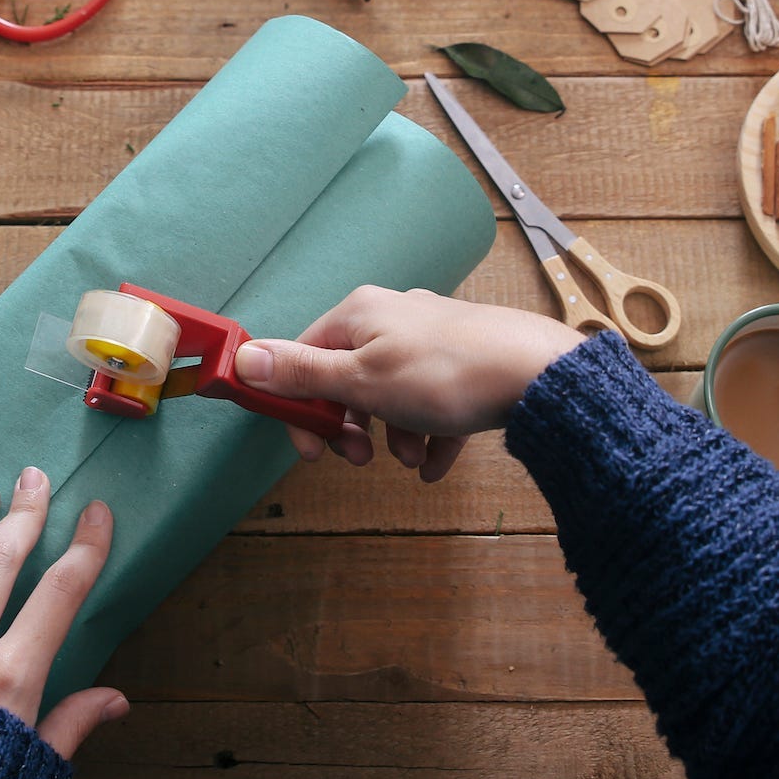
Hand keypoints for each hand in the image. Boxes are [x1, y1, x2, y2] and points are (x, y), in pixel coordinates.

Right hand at [233, 286, 580, 481]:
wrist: (537, 374)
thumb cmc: (447, 373)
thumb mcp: (361, 380)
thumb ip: (301, 373)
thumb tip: (242, 357)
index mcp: (360, 314)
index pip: (304, 356)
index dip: (300, 406)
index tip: (309, 447)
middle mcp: (393, 317)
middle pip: (349, 377)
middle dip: (352, 426)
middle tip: (360, 459)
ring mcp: (432, 338)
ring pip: (393, 394)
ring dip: (395, 436)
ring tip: (415, 459)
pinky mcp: (466, 361)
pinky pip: (434, 404)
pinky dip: (432, 436)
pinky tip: (440, 463)